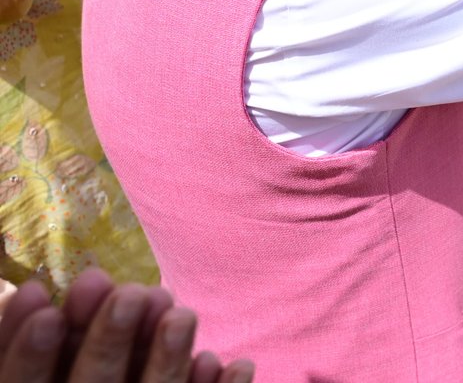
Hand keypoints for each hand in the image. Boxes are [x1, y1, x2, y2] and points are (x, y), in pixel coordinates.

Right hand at [0, 268, 254, 382]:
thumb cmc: (69, 375)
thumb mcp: (37, 366)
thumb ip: (21, 336)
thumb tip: (31, 290)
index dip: (31, 358)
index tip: (47, 313)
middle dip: (110, 345)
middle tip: (132, 294)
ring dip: (168, 361)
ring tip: (182, 315)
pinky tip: (238, 363)